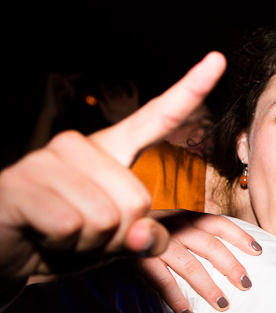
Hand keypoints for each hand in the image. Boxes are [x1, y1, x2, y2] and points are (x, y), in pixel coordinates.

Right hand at [0, 52, 225, 285]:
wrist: (4, 254)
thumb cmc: (65, 244)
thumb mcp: (118, 243)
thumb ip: (146, 238)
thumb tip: (146, 233)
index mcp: (110, 152)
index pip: (157, 118)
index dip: (190, 90)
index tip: (218, 59)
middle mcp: (80, 146)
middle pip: (137, 201)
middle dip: (118, 235)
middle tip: (84, 234)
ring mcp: (48, 160)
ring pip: (106, 218)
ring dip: (89, 243)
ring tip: (61, 235)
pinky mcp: (21, 183)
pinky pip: (72, 225)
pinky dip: (63, 244)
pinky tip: (42, 234)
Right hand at [136, 211, 261, 312]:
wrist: (103, 231)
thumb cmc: (143, 233)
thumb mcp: (170, 226)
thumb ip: (193, 235)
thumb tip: (225, 254)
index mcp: (185, 218)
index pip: (218, 223)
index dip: (239, 236)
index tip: (258, 251)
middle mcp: (174, 226)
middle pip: (210, 246)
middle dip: (231, 266)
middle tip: (246, 285)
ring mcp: (156, 242)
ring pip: (190, 266)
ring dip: (209, 287)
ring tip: (223, 305)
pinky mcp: (139, 259)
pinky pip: (162, 281)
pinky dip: (176, 298)